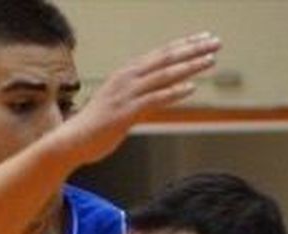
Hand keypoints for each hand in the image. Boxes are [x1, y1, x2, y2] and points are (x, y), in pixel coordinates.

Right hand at [56, 32, 220, 166]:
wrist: (72, 141)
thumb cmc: (97, 125)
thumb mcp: (123, 104)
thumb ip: (144, 97)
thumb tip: (164, 95)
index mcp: (127, 73)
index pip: (161, 54)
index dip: (184, 45)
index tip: (204, 39)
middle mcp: (127, 78)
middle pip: (165, 58)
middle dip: (192, 49)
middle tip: (215, 41)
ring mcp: (126, 94)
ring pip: (163, 75)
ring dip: (188, 66)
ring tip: (210, 60)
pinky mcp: (125, 112)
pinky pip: (153, 99)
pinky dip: (173, 92)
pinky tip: (190, 88)